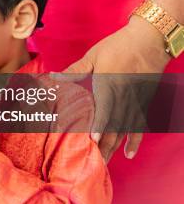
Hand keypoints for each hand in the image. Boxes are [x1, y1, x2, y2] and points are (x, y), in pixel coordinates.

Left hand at [59, 16, 169, 161]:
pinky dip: (134, 140)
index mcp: (110, 85)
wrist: (150, 39)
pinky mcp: (143, 103)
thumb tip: (53, 77)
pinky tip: (128, 154)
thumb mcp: (94, 55)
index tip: (93, 140)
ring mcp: (135, 102)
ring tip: (105, 163)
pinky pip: (139, 126)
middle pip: (114, 126)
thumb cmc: (118, 46)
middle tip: (94, 163)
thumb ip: (75, 70)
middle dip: (103, 145)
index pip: (105, 109)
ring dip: (114, 147)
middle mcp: (124, 97)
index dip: (99, 125)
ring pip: (124, 130)